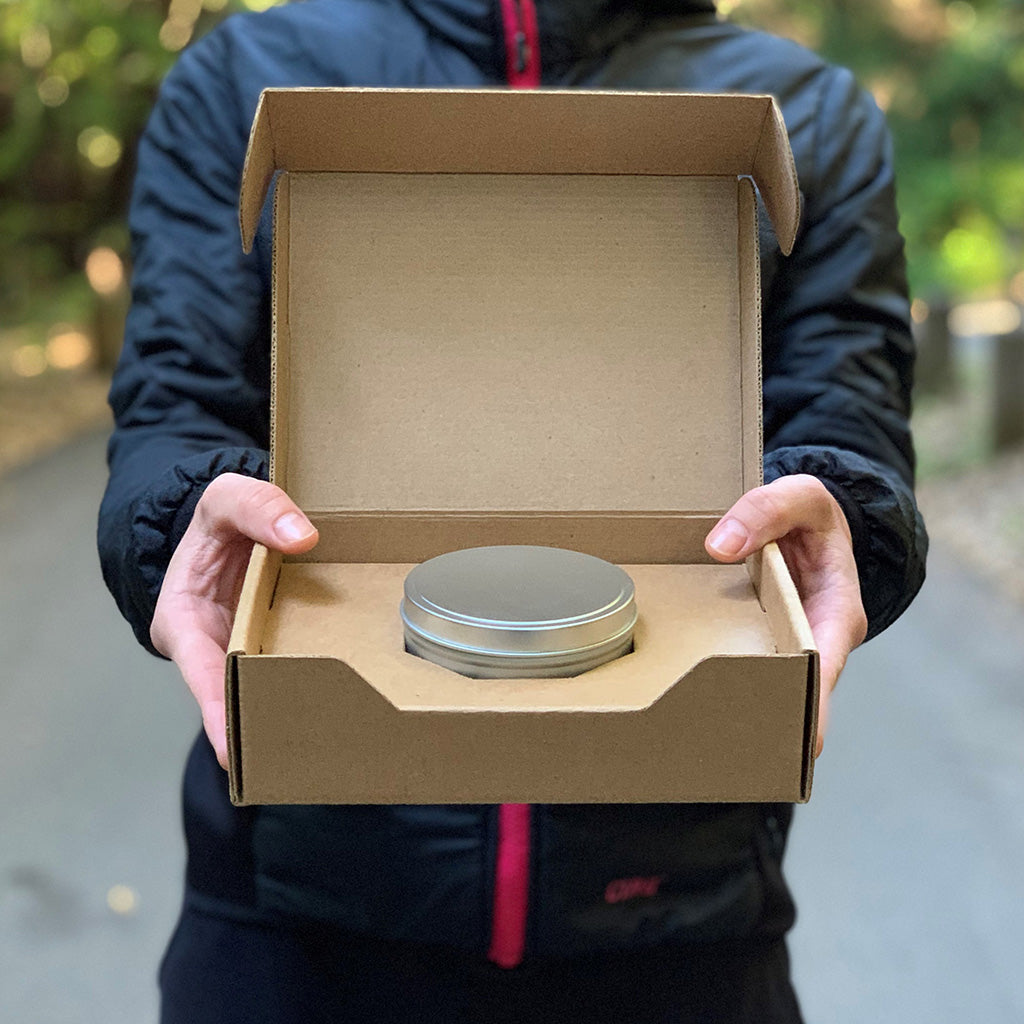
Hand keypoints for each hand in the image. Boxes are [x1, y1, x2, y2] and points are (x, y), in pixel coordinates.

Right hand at [150, 474, 318, 767]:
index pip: (200, 674)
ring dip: (295, 713)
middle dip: (262, 726)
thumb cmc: (217, 518)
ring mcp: (248, 652)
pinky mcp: (278, 649)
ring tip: (327, 749)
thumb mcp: (225, 497)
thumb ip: (257, 508)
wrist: (231, 524)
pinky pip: (298, 668)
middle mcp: (214, 649)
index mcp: (184, 623)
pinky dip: (317, 682)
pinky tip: (348, 703)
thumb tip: (303, 536)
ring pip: (271, 688)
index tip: (234, 751)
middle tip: (294, 760)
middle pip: (238, 693)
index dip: (217, 711)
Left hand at [704, 474, 866, 756]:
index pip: (824, 667)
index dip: (810, 704)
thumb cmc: (812, 513)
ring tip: (702, 742)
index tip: (795, 740)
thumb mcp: (800, 496)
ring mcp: (787, 643)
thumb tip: (720, 547)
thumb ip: (765, 510)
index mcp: (837, 613)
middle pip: (795, 691)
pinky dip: (724, 682)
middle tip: (728, 753)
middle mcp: (815, 639)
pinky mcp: (762, 640)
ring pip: (768, 685)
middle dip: (770, 722)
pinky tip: (689, 700)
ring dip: (742, 710)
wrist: (806, 517)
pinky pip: (745, 665)